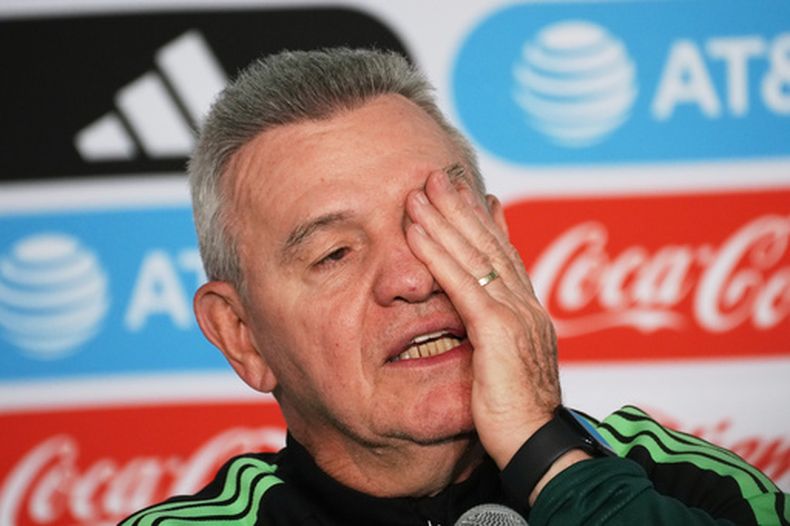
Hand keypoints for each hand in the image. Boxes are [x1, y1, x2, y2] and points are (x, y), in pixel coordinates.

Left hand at [405, 170, 561, 467]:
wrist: (534, 443)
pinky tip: (417, 232)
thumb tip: (484, 320)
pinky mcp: (497, 330)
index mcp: (528, 311)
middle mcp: (525, 304)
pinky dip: (438, 254)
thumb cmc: (517, 413)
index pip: (504, 256)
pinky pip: (461, 283)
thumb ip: (497, 334)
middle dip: (462, 207)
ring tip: (420, 191)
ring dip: (445, 219)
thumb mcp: (509, 364)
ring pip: (475, 255)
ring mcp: (514, 314)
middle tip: (437, 177)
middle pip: (490, 244)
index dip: (485, 222)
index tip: (469, 195)